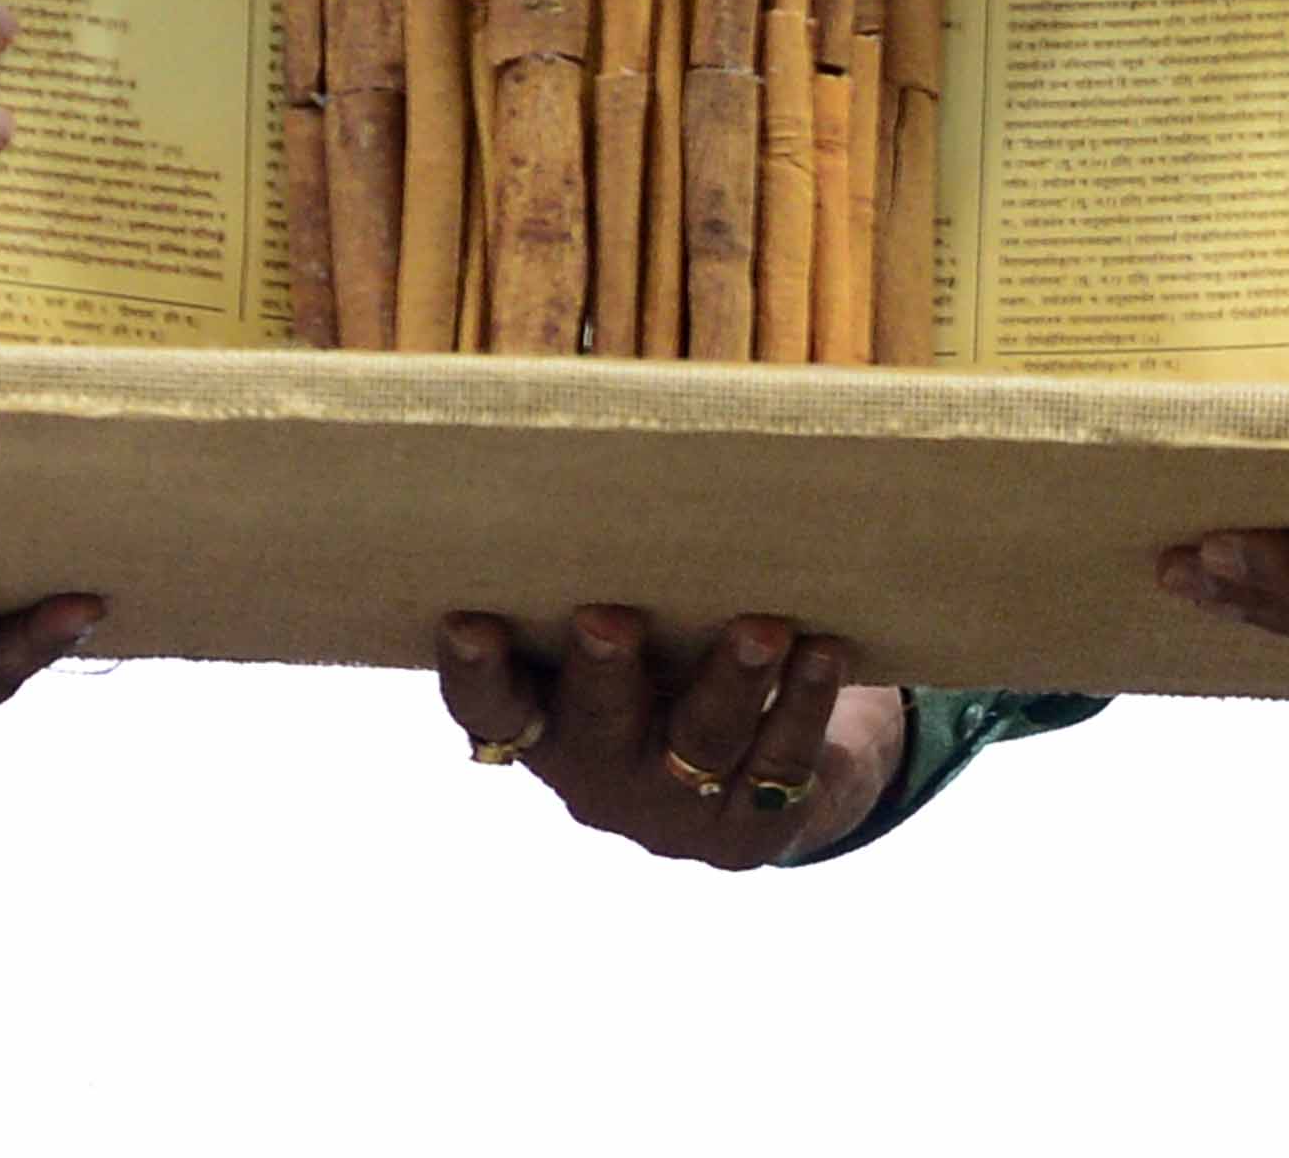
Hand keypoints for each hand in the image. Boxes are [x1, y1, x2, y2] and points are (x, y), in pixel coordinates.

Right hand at [432, 605, 907, 870]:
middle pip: (595, 723)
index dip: (473, 672)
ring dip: (731, 680)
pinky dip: (804, 701)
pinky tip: (823, 650)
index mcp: (542, 724)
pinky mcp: (747, 830)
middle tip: (607, 618)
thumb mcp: (618, 647)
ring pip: (701, 740)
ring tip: (762, 629)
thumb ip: (601, 586)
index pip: (490, 705)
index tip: (464, 621)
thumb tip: (615, 457)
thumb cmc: (662, 671)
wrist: (747, 788)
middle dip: (604, 671)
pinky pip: (780, 762)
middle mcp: (595, 776)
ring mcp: (672, 810)